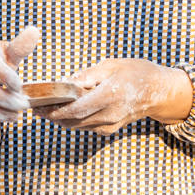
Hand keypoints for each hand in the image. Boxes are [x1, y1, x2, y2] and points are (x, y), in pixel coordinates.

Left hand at [35, 58, 192, 134]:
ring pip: (77, 126)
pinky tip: (61, 112)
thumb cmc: (136, 73)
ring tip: (42, 110)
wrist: (159, 92)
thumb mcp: (112, 65)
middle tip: (34, 108)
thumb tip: (66, 82)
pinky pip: (85, 127)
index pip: (77, 109)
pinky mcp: (110, 130)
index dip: (55, 110)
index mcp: (110, 96)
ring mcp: (110, 125)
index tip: (39, 106)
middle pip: (73, 120)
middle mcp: (110, 114)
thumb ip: (88, 75)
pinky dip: (71, 121)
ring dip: (59, 119)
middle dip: (51, 115)